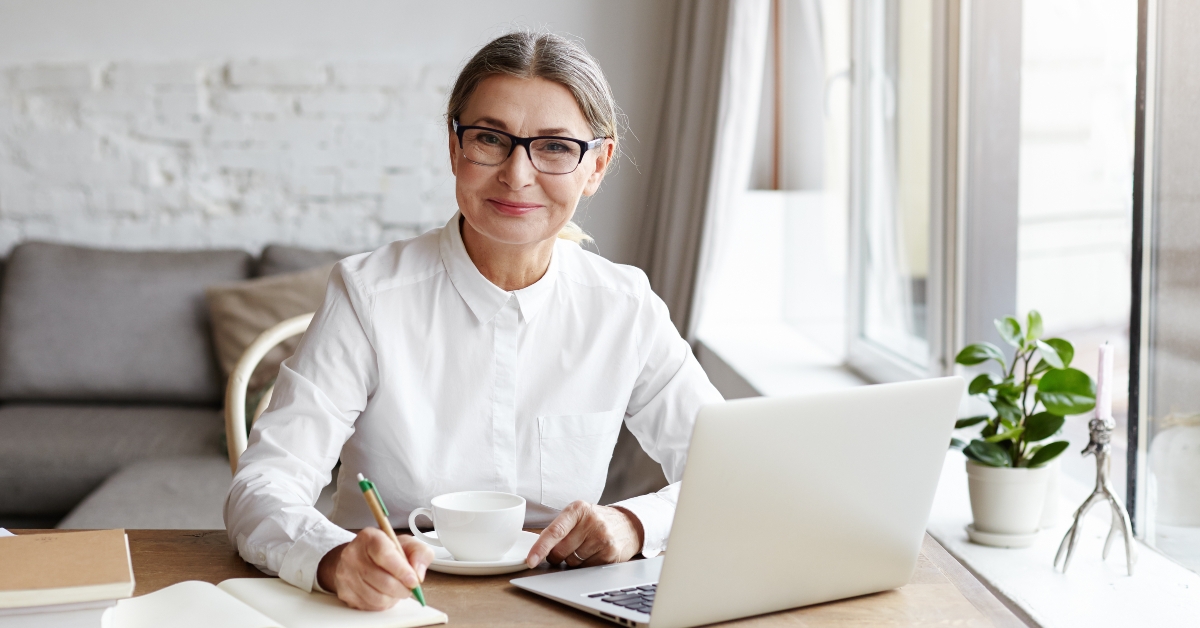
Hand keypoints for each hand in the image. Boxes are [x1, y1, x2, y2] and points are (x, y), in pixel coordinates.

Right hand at [316, 528, 434, 610]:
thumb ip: (419, 553)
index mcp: (370, 538)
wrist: (357, 558)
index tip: (413, 580)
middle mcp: (353, 555)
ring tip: (396, 588)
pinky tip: (383, 593)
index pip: (385, 555)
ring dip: (393, 597)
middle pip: (383, 581)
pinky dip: (382, 603)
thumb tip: (418, 574)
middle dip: (402, 588)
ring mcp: (346, 575)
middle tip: (409, 587)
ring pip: (377, 597)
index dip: (402, 570)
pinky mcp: (344, 592)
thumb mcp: (406, 544)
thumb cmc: (385, 551)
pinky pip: (370, 606)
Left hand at [525, 501, 644, 568]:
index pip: (555, 531)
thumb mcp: (578, 515)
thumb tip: (538, 552)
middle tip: (566, 547)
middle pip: (560, 550)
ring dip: (572, 560)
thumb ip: (558, 529)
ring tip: (584, 547)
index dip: (540, 548)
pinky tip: (594, 553)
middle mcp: (591, 522)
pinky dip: (585, 565)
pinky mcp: (610, 553)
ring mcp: (602, 538)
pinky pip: (586, 568)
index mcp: (578, 509)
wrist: (628, 524)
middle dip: (557, 555)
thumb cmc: (596, 520)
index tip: (531, 560)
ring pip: (572, 561)